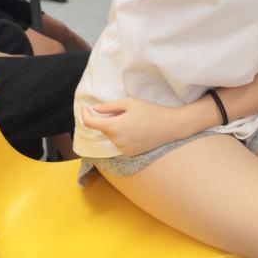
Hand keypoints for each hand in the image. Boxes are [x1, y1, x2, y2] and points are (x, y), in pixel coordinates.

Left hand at [81, 98, 195, 155]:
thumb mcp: (130, 103)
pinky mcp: (131, 154)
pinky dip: (123, 136)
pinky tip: (136, 130)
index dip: (86, 114)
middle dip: (106, 120)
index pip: (90, 123)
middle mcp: (116, 141)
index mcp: (114, 127)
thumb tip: (94, 109)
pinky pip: (120, 143)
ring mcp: (123, 149)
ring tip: (132, 120)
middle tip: (120, 111)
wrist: (171, 126)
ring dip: (115, 128)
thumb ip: (109, 106)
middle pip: (103, 129)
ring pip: (112, 136)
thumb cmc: (151, 111)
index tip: (87, 107)